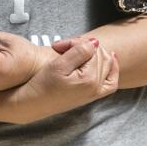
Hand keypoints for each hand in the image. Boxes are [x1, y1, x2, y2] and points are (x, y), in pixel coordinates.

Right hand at [4, 36, 119, 120]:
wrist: (34, 103)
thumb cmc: (43, 85)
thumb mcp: (58, 65)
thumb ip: (79, 51)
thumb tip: (95, 42)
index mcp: (90, 79)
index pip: (91, 49)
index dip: (75, 42)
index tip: (58, 45)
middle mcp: (97, 88)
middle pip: (100, 55)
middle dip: (84, 47)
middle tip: (64, 47)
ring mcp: (96, 93)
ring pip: (106, 64)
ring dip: (94, 54)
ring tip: (78, 51)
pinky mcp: (92, 95)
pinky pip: (111, 81)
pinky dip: (112, 69)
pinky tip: (109, 59)